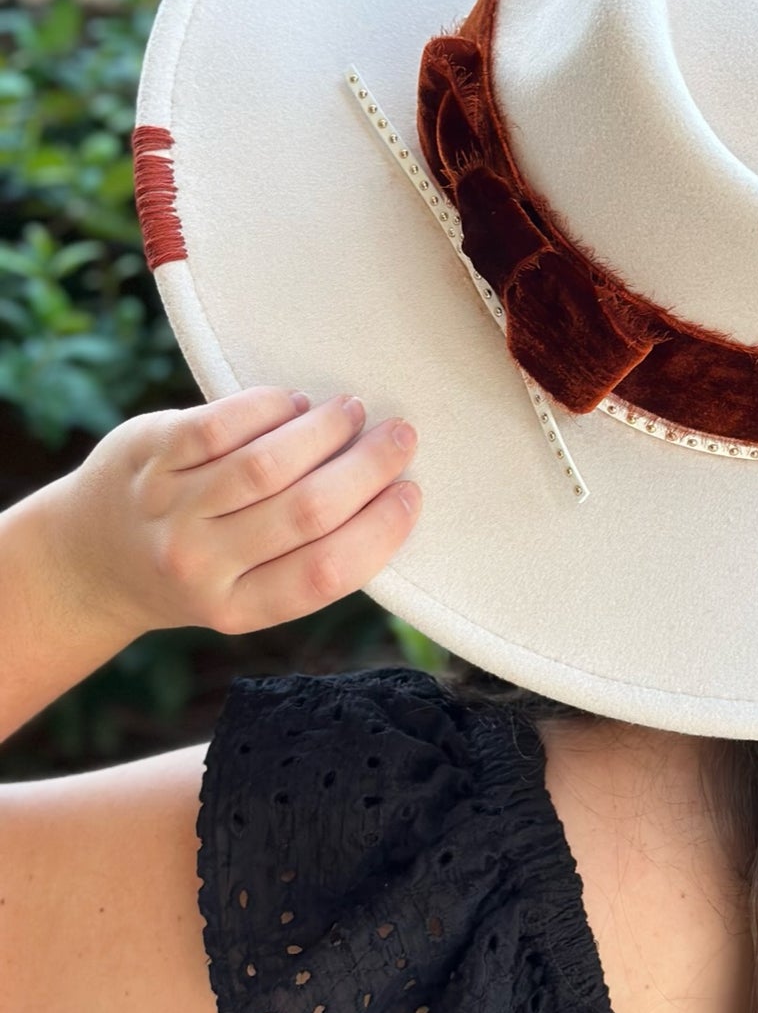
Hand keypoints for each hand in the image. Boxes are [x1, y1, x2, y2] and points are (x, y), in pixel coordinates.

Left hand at [38, 387, 421, 641]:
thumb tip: (388, 494)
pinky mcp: (150, 455)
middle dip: (367, 467)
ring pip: (266, 464)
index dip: (380, 530)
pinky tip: (294, 403)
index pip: (326, 572)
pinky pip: (221, 425)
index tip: (411, 492)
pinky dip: (269, 408)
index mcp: (238, 608)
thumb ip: (304, 557)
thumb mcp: (244, 592)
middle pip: (306, 512)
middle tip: (399, 437)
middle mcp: (200, 565)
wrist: (90, 559)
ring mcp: (171, 509)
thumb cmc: (196, 568)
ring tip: (353, 412)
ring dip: (325, 431)